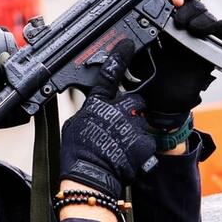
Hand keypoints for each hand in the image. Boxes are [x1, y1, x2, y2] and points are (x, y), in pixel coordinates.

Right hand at [61, 41, 156, 198]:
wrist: (90, 177)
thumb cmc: (78, 153)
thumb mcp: (75, 124)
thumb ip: (90, 111)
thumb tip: (95, 109)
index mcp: (98, 104)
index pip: (109, 74)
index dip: (119, 57)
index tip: (127, 44)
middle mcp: (118, 110)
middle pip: (135, 100)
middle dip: (132, 109)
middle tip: (120, 125)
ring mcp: (133, 126)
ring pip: (141, 123)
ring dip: (134, 132)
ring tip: (120, 148)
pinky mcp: (145, 143)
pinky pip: (146, 142)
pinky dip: (140, 150)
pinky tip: (128, 157)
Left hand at [134, 0, 221, 130]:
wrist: (163, 102)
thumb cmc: (149, 80)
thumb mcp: (137, 54)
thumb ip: (136, 38)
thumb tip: (130, 23)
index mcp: (168, 28)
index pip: (177, 3)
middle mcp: (186, 31)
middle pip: (193, 4)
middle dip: (186, 3)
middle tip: (175, 13)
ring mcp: (201, 39)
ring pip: (207, 13)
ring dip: (197, 13)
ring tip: (186, 24)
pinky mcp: (214, 49)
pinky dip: (216, 24)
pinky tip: (200, 30)